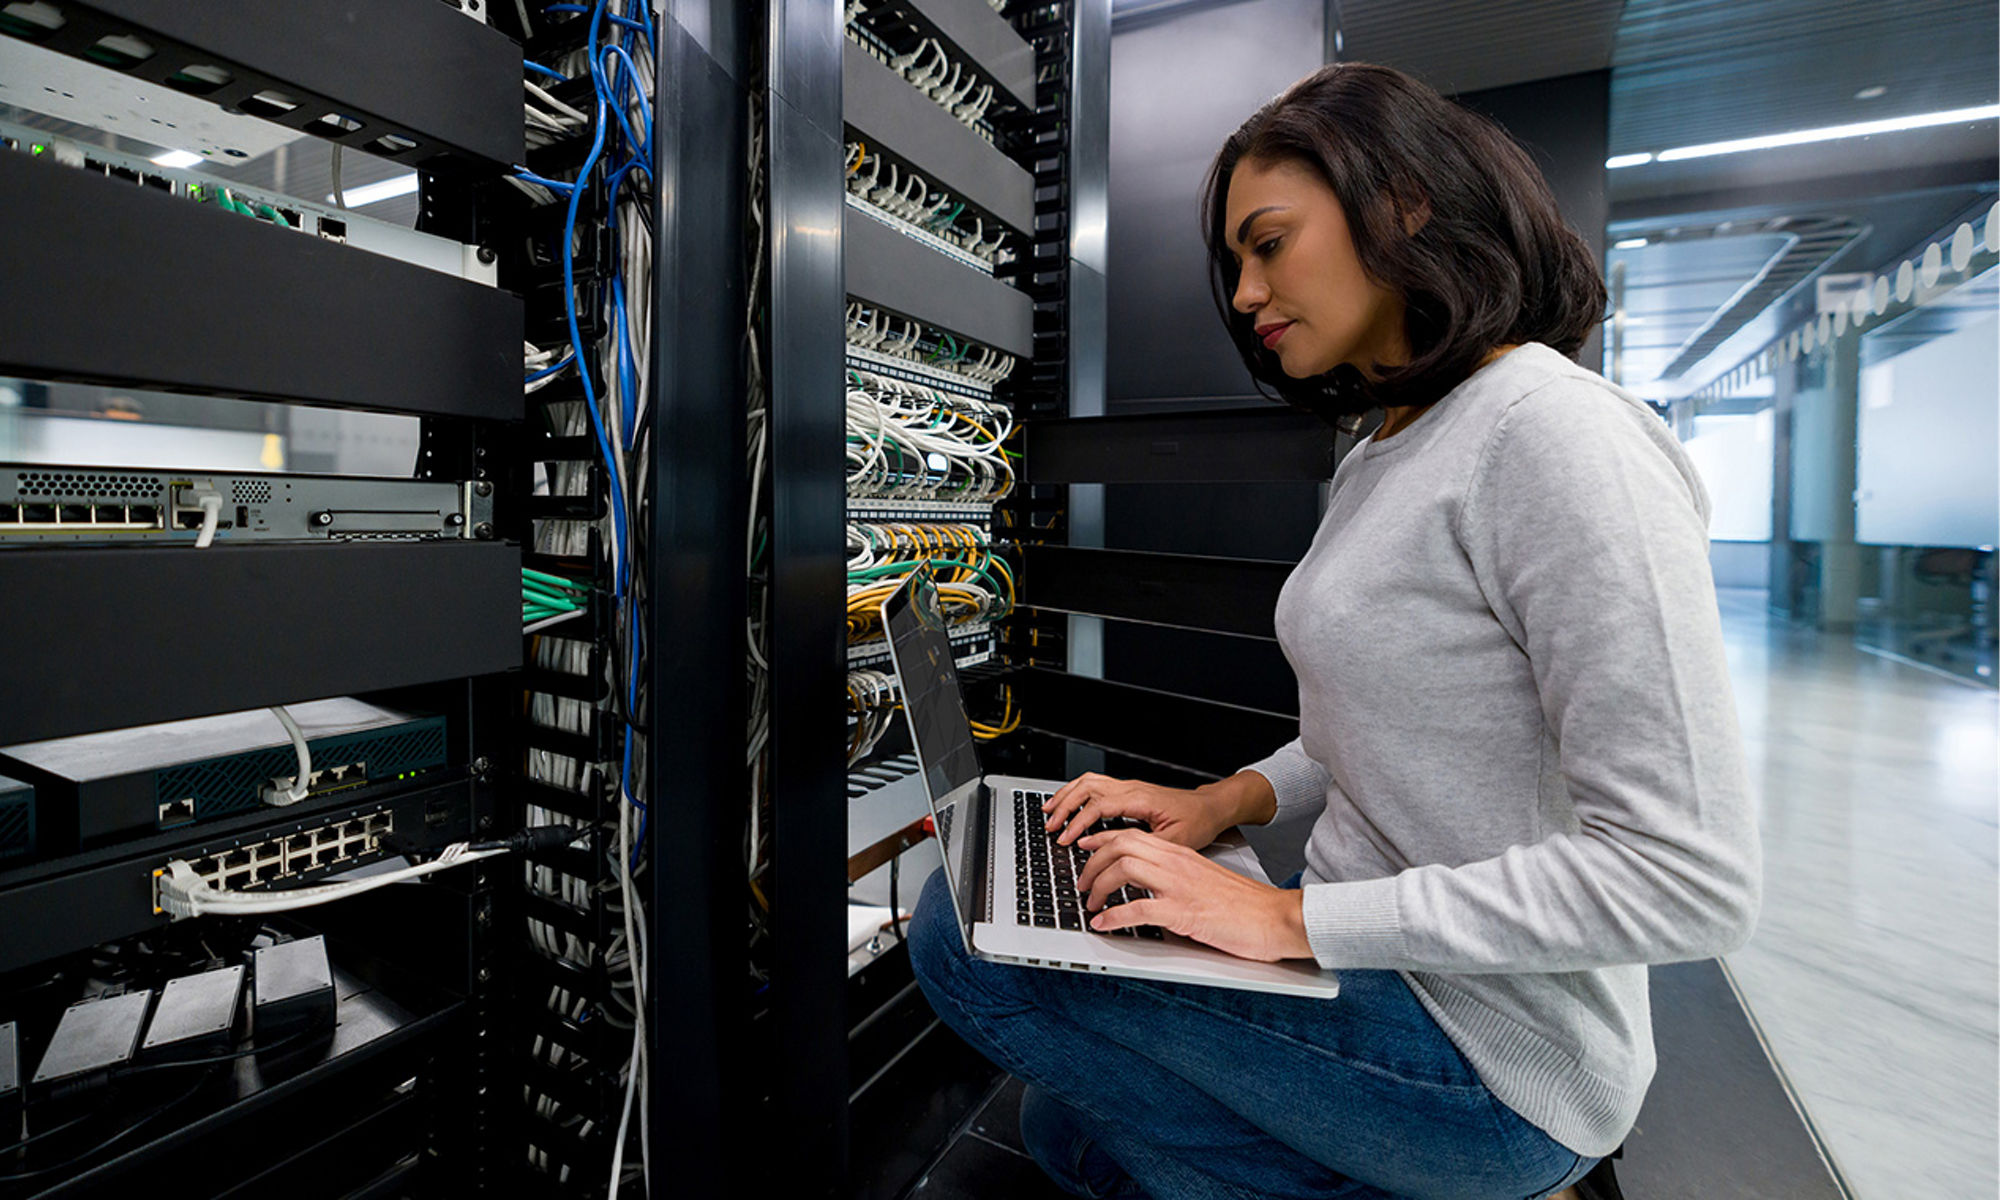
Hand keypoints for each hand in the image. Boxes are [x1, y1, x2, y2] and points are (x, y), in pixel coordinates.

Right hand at [1043, 771, 1270, 849]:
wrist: (1211, 807)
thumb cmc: (1198, 822)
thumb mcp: (1175, 841)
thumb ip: (1143, 846)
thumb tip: (1114, 854)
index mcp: (1141, 799)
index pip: (1099, 806)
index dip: (1079, 823)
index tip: (1066, 840)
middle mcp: (1132, 788)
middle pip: (1087, 788)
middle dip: (1065, 807)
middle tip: (1050, 826)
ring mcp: (1130, 787)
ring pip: (1089, 782)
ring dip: (1067, 796)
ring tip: (1049, 812)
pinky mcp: (1129, 791)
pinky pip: (1096, 785)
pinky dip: (1077, 793)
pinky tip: (1069, 804)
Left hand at [1075, 829, 1310, 961]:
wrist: (1277, 917)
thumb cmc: (1245, 905)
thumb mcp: (1204, 881)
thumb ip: (1177, 878)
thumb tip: (1148, 888)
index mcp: (1182, 855)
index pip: (1132, 835)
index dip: (1101, 841)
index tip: (1085, 850)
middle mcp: (1178, 864)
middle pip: (1121, 846)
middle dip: (1092, 863)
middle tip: (1081, 883)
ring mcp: (1180, 887)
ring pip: (1124, 870)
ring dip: (1098, 886)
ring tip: (1090, 904)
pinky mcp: (1185, 913)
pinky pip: (1138, 909)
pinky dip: (1114, 917)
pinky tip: (1104, 925)